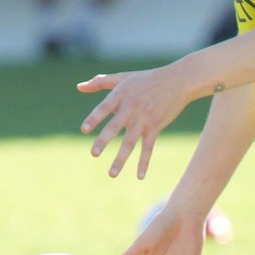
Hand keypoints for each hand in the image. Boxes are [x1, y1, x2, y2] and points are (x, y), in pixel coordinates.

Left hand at [78, 59, 199, 177]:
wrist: (176, 81)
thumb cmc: (145, 79)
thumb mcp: (122, 77)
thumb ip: (99, 82)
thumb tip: (79, 87)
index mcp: (120, 95)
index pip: (103, 108)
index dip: (94, 118)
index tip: (83, 130)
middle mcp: (131, 107)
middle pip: (115, 126)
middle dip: (104, 140)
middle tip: (94, 154)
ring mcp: (144, 119)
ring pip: (130, 142)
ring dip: (121, 159)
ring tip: (111, 174)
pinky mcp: (155, 127)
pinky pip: (148, 147)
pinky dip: (144, 162)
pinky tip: (139, 176)